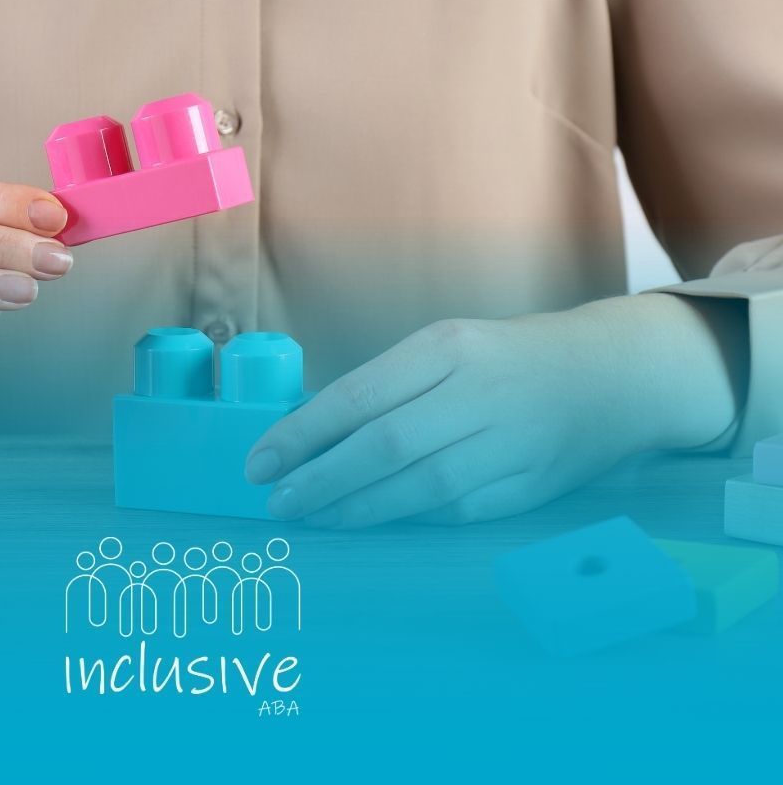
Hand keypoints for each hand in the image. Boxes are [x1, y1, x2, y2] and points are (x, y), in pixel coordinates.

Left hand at [244, 294, 745, 527]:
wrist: (609, 376)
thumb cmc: (506, 359)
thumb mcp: (445, 349)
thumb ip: (386, 387)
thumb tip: (309, 435)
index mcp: (447, 347)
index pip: (358, 394)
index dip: (302, 434)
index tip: (259, 462)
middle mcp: (478, 391)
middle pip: (384, 445)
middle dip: (320, 479)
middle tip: (277, 502)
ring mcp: (510, 441)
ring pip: (419, 486)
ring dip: (357, 508)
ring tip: (313, 516)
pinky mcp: (530, 485)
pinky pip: (456, 509)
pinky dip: (408, 517)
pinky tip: (371, 520)